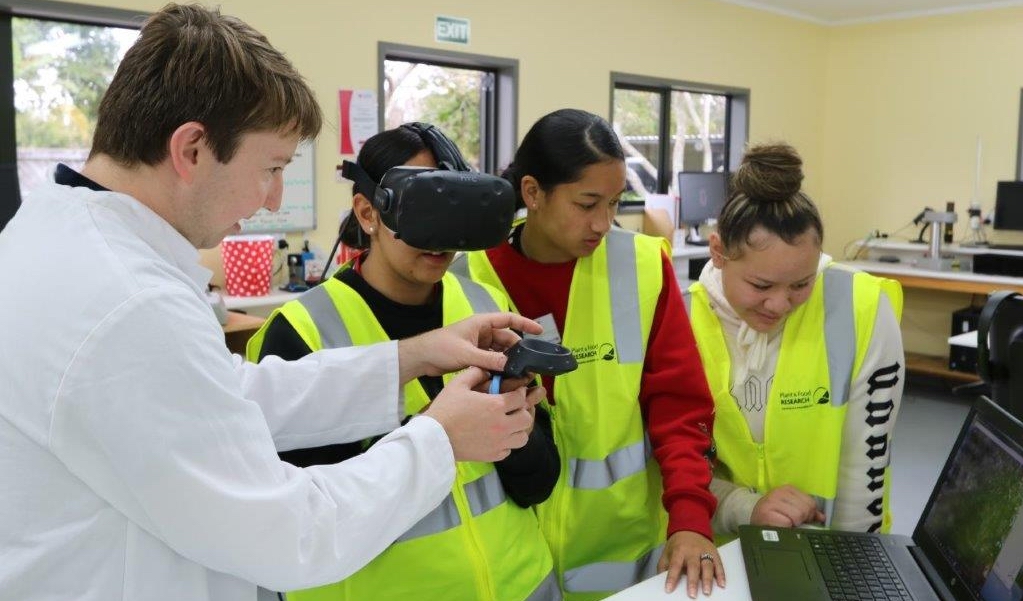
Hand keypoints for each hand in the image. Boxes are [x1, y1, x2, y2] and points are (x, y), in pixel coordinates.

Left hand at [398, 313, 542, 380]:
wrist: (421, 357)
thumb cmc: (440, 347)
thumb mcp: (467, 354)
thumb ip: (489, 360)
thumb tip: (510, 366)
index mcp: (481, 323)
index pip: (509, 319)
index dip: (525, 323)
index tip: (540, 331)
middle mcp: (482, 331)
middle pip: (507, 339)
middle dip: (517, 350)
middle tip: (528, 364)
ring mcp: (478, 344)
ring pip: (500, 352)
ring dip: (507, 361)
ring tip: (518, 373)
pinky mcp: (474, 355)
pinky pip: (492, 360)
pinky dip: (498, 367)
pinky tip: (504, 377)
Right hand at [422, 367, 534, 461]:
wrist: (433, 438)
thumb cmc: (445, 409)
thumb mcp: (458, 384)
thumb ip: (475, 373)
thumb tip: (487, 370)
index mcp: (496, 405)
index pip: (521, 398)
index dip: (520, 393)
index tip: (516, 392)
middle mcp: (502, 425)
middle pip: (526, 419)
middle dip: (522, 411)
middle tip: (513, 409)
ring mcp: (499, 443)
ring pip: (522, 437)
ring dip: (518, 429)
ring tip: (508, 425)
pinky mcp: (492, 456)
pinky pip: (509, 450)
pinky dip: (506, 444)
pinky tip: (497, 438)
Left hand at [659, 530, 724, 597]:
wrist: (690, 528)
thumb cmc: (677, 545)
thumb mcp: (667, 552)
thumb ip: (663, 566)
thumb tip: (660, 581)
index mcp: (679, 551)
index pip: (674, 565)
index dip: (671, 578)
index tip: (669, 590)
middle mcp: (692, 551)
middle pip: (693, 566)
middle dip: (692, 581)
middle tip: (692, 595)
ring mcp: (705, 552)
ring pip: (707, 565)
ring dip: (708, 579)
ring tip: (706, 592)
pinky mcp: (714, 553)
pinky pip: (719, 564)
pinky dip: (721, 574)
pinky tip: (721, 584)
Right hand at [750, 485, 825, 527]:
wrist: (753, 519)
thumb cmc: (773, 515)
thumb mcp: (790, 508)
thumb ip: (807, 510)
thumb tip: (821, 517)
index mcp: (787, 489)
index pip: (810, 502)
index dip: (809, 514)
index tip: (800, 519)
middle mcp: (779, 492)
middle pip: (805, 509)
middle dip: (802, 520)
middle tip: (792, 523)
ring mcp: (771, 502)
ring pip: (797, 516)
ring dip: (793, 524)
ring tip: (786, 524)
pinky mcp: (766, 514)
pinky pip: (787, 523)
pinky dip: (786, 529)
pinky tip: (780, 527)